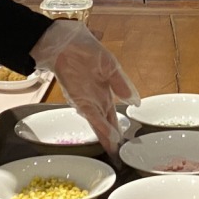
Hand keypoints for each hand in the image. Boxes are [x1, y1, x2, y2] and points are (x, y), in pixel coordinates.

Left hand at [31, 20, 138, 154]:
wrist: (64, 42)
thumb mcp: (110, 65)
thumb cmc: (85, 49)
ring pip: (99, 125)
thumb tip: (134, 100)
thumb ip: (122, 83)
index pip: (114, 116)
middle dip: (113, 140)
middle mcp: (96, 101)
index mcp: (105, 93)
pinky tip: (108, 135)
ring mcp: (87, 101)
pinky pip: (92, 116)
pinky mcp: (80, 99)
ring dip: (107, 138)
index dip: (120, 130)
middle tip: (120, 156)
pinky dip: (100, 126)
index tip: (127, 144)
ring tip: (115, 152)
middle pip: (107, 125)